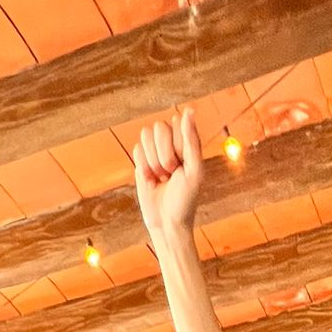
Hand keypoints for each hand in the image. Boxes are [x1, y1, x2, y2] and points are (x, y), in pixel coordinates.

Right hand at [135, 106, 204, 244]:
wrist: (167, 221)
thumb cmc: (186, 198)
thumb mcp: (194, 170)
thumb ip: (191, 140)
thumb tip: (189, 110)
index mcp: (187, 142)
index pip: (176, 124)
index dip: (177, 145)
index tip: (183, 164)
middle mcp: (171, 142)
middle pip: (158, 127)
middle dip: (164, 154)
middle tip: (171, 173)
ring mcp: (155, 150)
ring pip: (145, 136)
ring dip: (152, 161)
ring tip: (162, 178)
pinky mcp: (142, 160)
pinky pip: (136, 150)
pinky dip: (143, 168)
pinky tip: (152, 181)